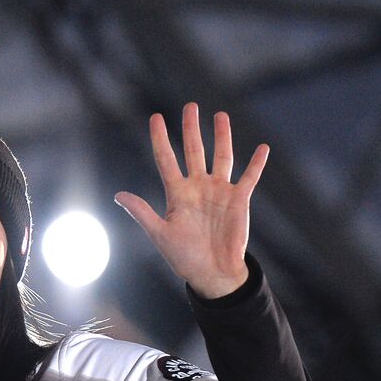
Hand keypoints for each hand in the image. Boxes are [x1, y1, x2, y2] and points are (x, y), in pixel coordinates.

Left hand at [114, 102, 268, 298]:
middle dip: (192, 129)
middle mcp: (198, 187)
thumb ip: (142, 212)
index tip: (156, 118)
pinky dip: (256, 163)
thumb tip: (117, 195)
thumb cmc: (185, 257)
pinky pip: (249, 178)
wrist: (213, 273)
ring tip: (221, 116)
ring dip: (222, 136)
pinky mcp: (239, 200)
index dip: (160, 138)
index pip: (166, 159)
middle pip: (194, 151)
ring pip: (221, 157)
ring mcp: (219, 191)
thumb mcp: (160, 234)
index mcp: (177, 193)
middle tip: (191, 106)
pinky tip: (262, 148)